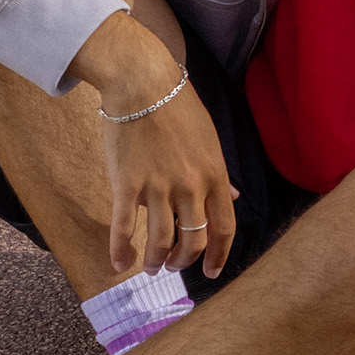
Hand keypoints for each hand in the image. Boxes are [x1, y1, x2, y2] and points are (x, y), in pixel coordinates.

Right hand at [73, 13, 239, 278]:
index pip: (224, 227)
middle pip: (194, 240)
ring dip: (156, 261)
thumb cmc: (178, 107)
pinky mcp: (127, 184)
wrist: (142, 82)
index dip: (219, 256)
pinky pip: (124, 227)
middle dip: (184, 261)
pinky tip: (119, 264)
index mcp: (215, 175)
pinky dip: (121, 250)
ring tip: (151, 267)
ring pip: (161, 240)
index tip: (211, 272)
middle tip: (174, 266)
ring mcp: (158, 187)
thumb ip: (221, 173)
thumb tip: (235, 196)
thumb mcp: (210, 139)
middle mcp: (191, 186)